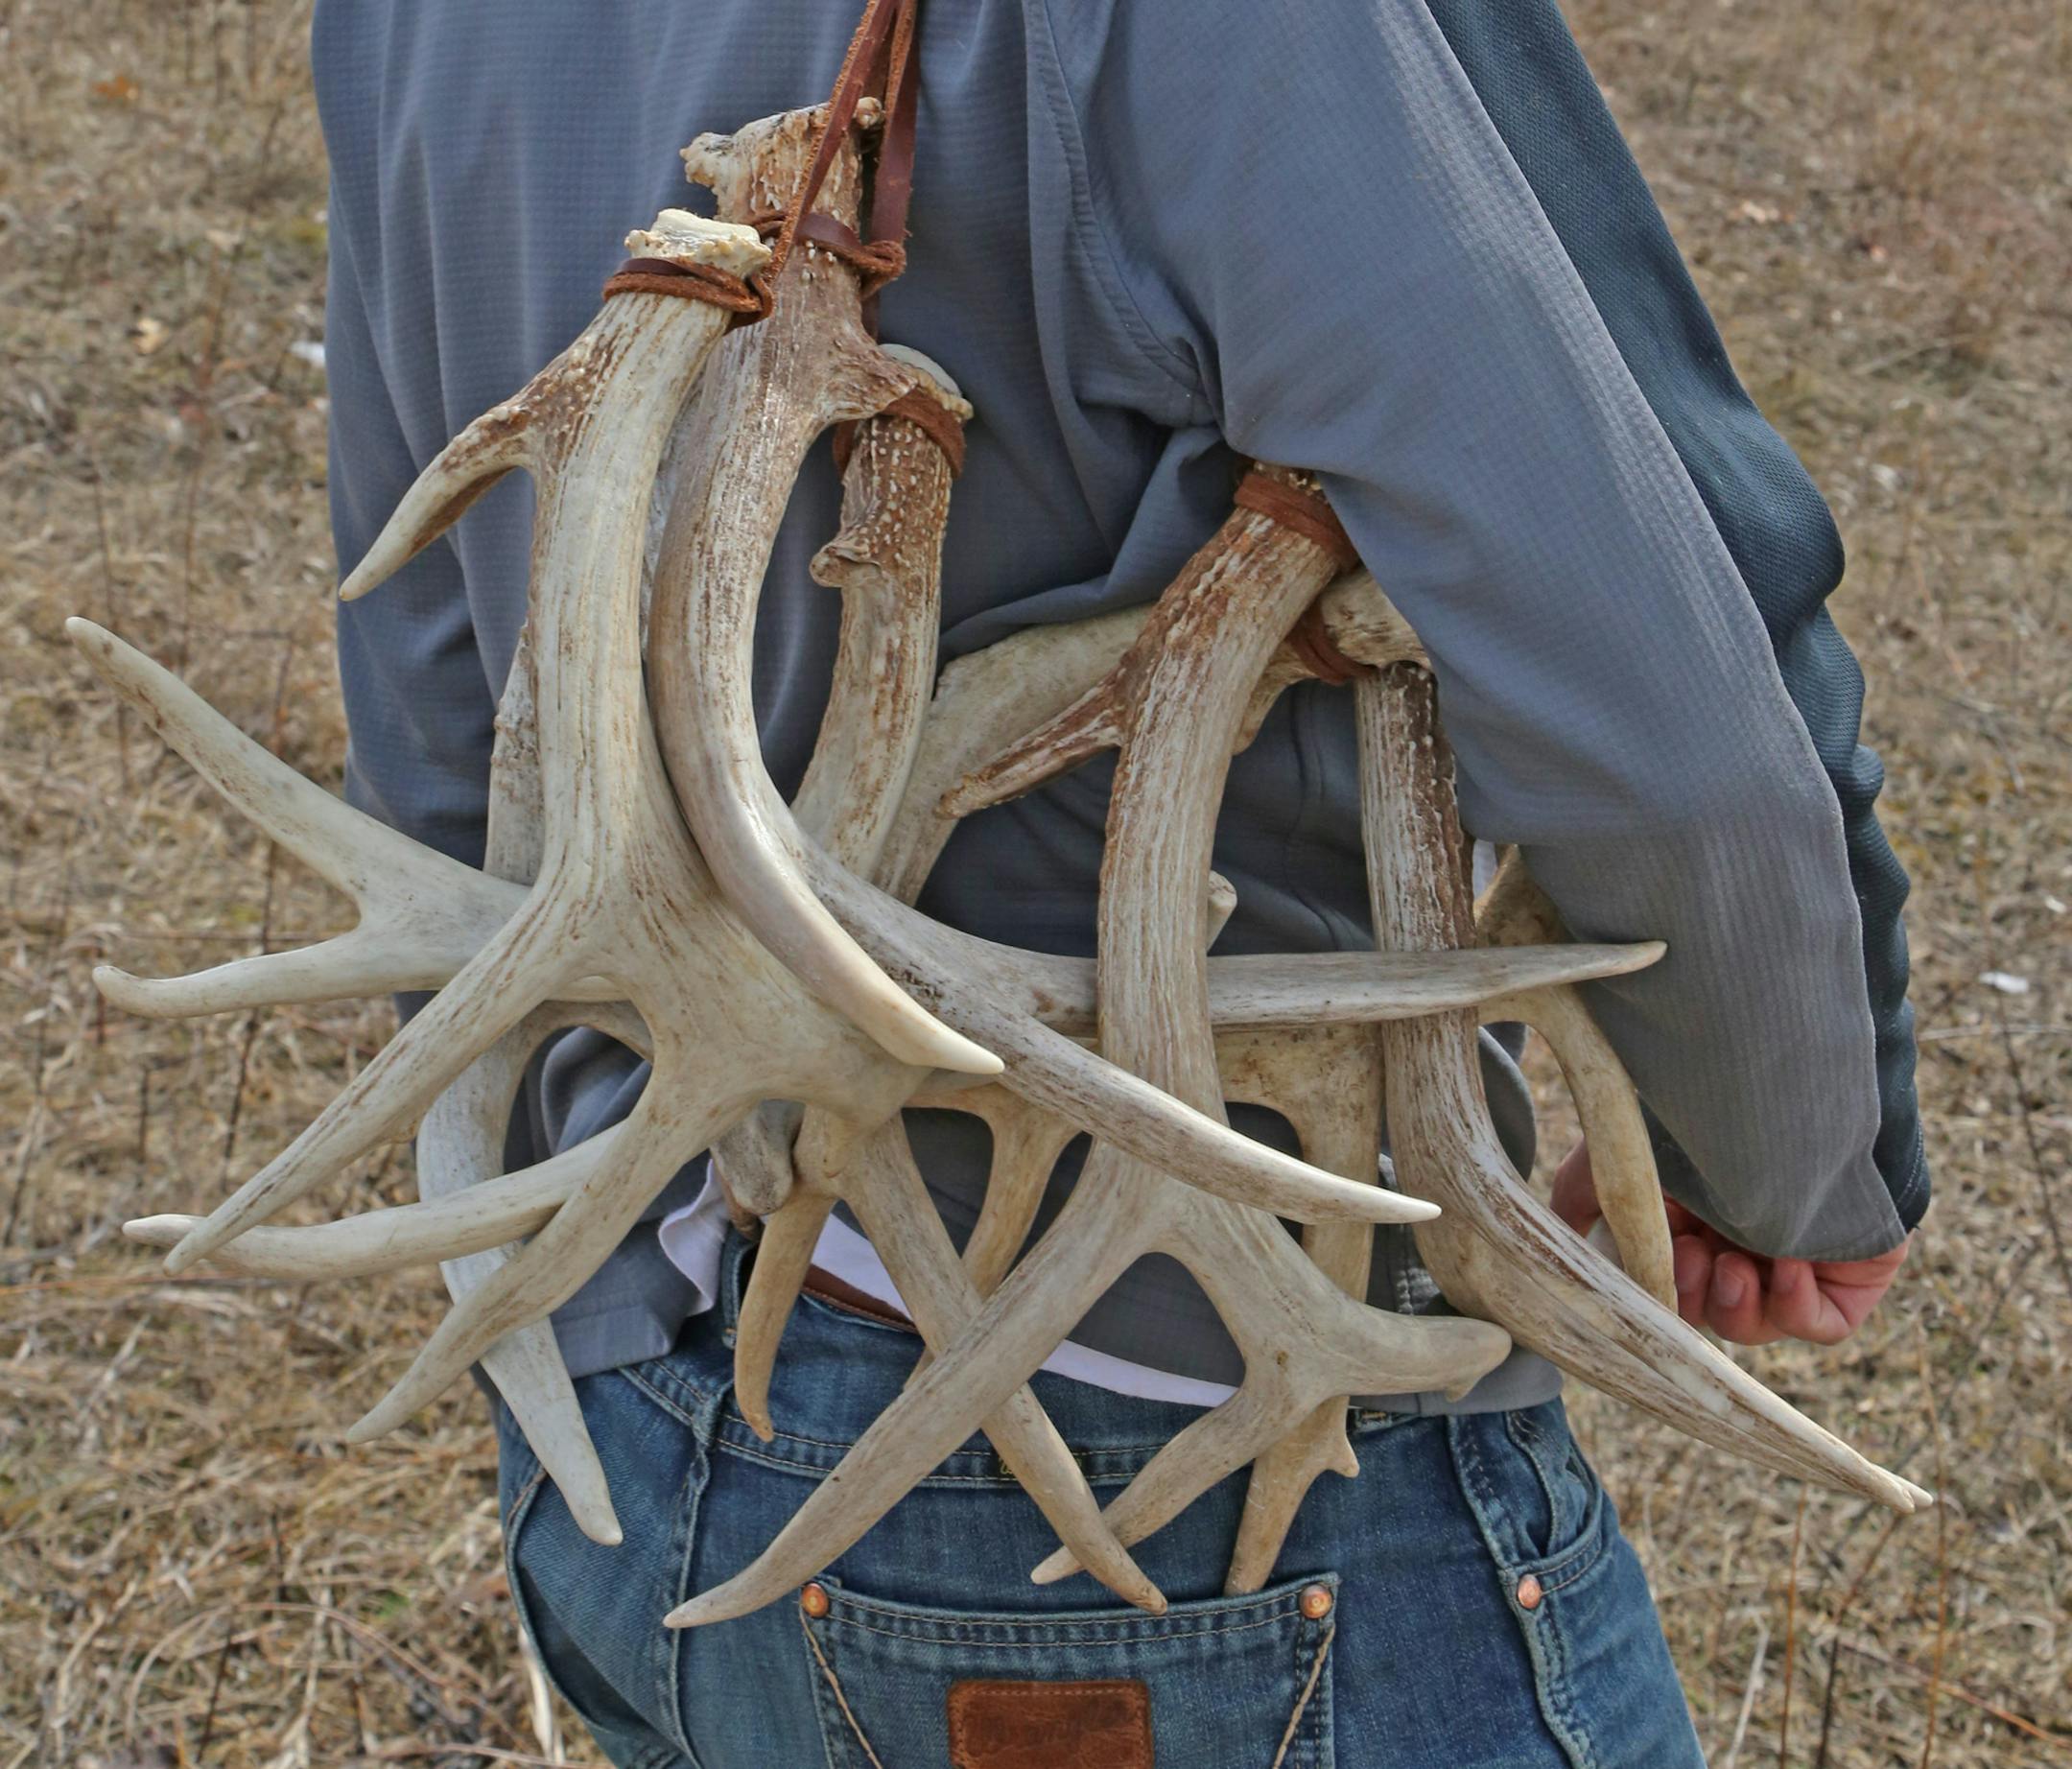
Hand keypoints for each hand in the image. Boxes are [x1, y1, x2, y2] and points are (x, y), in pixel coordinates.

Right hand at [1551, 1140, 1908, 1345]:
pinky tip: (1784, 1266)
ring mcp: (1798, 1254)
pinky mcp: (1851, 1270)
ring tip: (1731, 1263)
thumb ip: (1580, 1198)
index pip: (1669, 1281)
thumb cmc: (1689, 1113)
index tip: (1649, 1260)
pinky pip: (1822, 1324)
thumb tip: (1563, 1239)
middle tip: (1691, 1255)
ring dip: (1735, 1306)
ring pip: (1758, 1324)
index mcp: (1691, 1214)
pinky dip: (1793, 1308)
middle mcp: (1743, 1234)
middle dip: (1690, 1296)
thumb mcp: (1615, 1154)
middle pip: (1709, 1311)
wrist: (1779, 1086)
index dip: (1655, 1287)